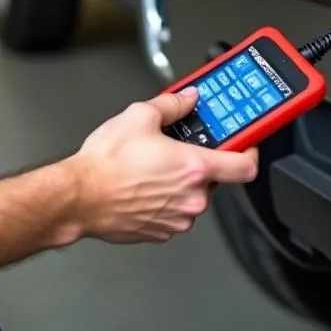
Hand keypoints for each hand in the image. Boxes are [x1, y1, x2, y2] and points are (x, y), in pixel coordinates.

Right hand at [68, 87, 258, 244]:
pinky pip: (173, 212)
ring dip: (180, 182)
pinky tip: (143, 184)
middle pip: (214, 179)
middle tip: (179, 147)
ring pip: (192, 196)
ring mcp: (177, 219)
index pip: (245, 166)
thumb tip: (188, 98)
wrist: (79, 196)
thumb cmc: (106, 163)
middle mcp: (191, 198)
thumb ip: (173, 104)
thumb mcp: (141, 115)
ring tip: (153, 166)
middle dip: (198, 162)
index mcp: (194, 168)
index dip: (251, 151)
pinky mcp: (160, 232)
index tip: (247, 143)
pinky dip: (165, 199)